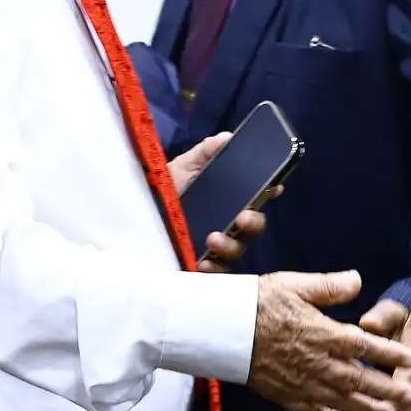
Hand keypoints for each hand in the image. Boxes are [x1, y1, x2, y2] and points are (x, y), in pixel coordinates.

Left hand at [168, 132, 281, 273]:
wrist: (136, 212)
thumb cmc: (164, 188)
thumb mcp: (182, 167)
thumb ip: (204, 153)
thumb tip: (225, 138)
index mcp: (228, 199)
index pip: (256, 197)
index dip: (269, 192)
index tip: (274, 187)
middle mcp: (227, 224)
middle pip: (252, 227)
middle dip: (253, 222)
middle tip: (242, 217)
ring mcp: (215, 246)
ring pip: (236, 251)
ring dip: (230, 246)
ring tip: (213, 239)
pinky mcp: (199, 263)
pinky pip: (215, 271)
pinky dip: (212, 269)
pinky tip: (202, 262)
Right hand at [246, 271, 410, 410]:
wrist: (220, 328)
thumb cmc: (257, 301)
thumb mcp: (293, 284)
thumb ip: (328, 286)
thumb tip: (358, 280)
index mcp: (321, 333)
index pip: (364, 345)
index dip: (389, 353)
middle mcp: (315, 362)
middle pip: (358, 379)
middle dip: (387, 390)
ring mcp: (299, 381)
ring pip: (339, 400)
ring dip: (366, 409)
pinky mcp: (281, 393)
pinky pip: (308, 410)